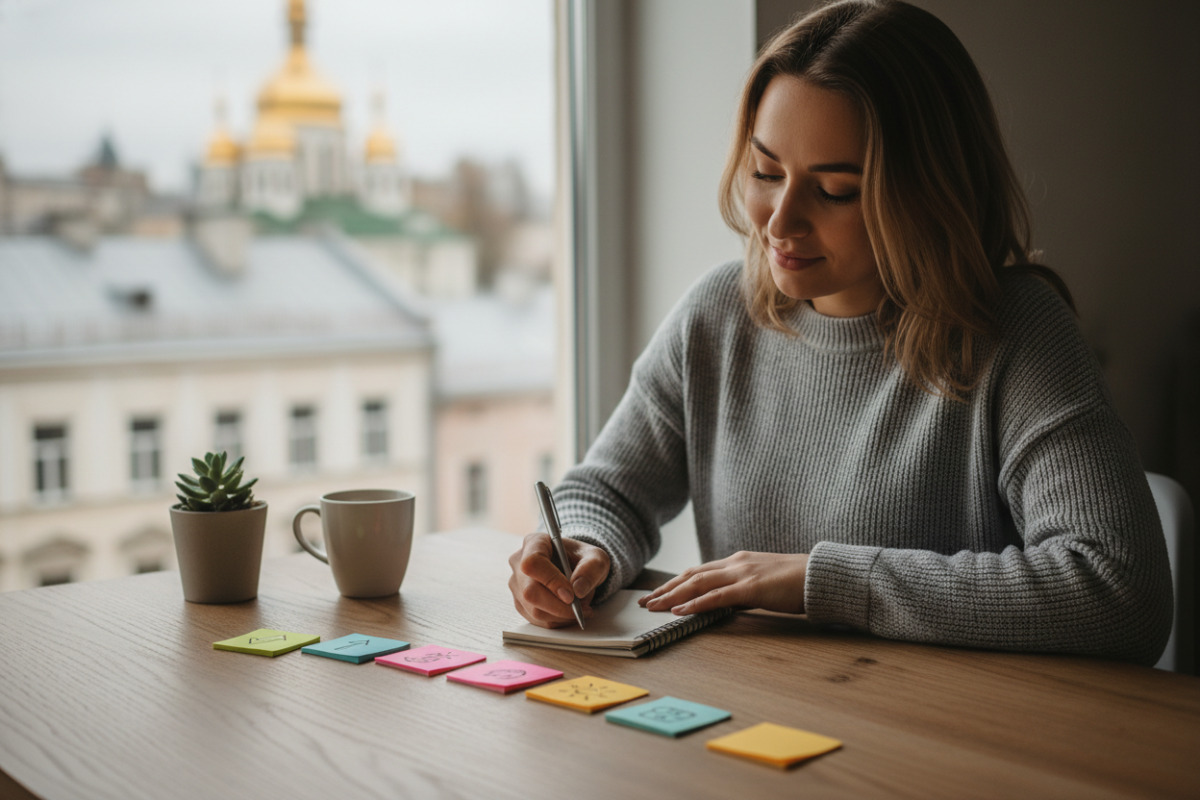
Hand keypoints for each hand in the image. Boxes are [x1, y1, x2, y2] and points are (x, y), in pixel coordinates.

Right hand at [508, 533, 611, 627]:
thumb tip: (577, 590)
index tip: (571, 594)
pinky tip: (570, 613)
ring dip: (561, 615)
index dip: (551, 581)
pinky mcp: (520, 602)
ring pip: (534, 610)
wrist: (575, 568)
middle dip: (559, 606)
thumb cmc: (582, 559)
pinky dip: (557, 621)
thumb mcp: (596, 558)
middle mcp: (519, 562)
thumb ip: (591, 569)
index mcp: (535, 542)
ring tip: (580, 609)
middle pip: (530, 591)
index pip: (533, 563)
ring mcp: (517, 584)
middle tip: (581, 608)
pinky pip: (536, 620)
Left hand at [639, 551, 808, 615]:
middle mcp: (735, 564)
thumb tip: (724, 604)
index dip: (675, 582)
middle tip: (645, 602)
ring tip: (654, 607)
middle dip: (666, 589)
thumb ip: (742, 591)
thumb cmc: (796, 582)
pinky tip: (680, 611)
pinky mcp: (752, 588)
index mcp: (737, 562)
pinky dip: (696, 603)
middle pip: (691, 575)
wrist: (821, 575)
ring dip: (673, 596)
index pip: (698, 571)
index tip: (657, 594)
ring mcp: (742, 574)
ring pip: (698, 583)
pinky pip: (717, 596)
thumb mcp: (763, 584)